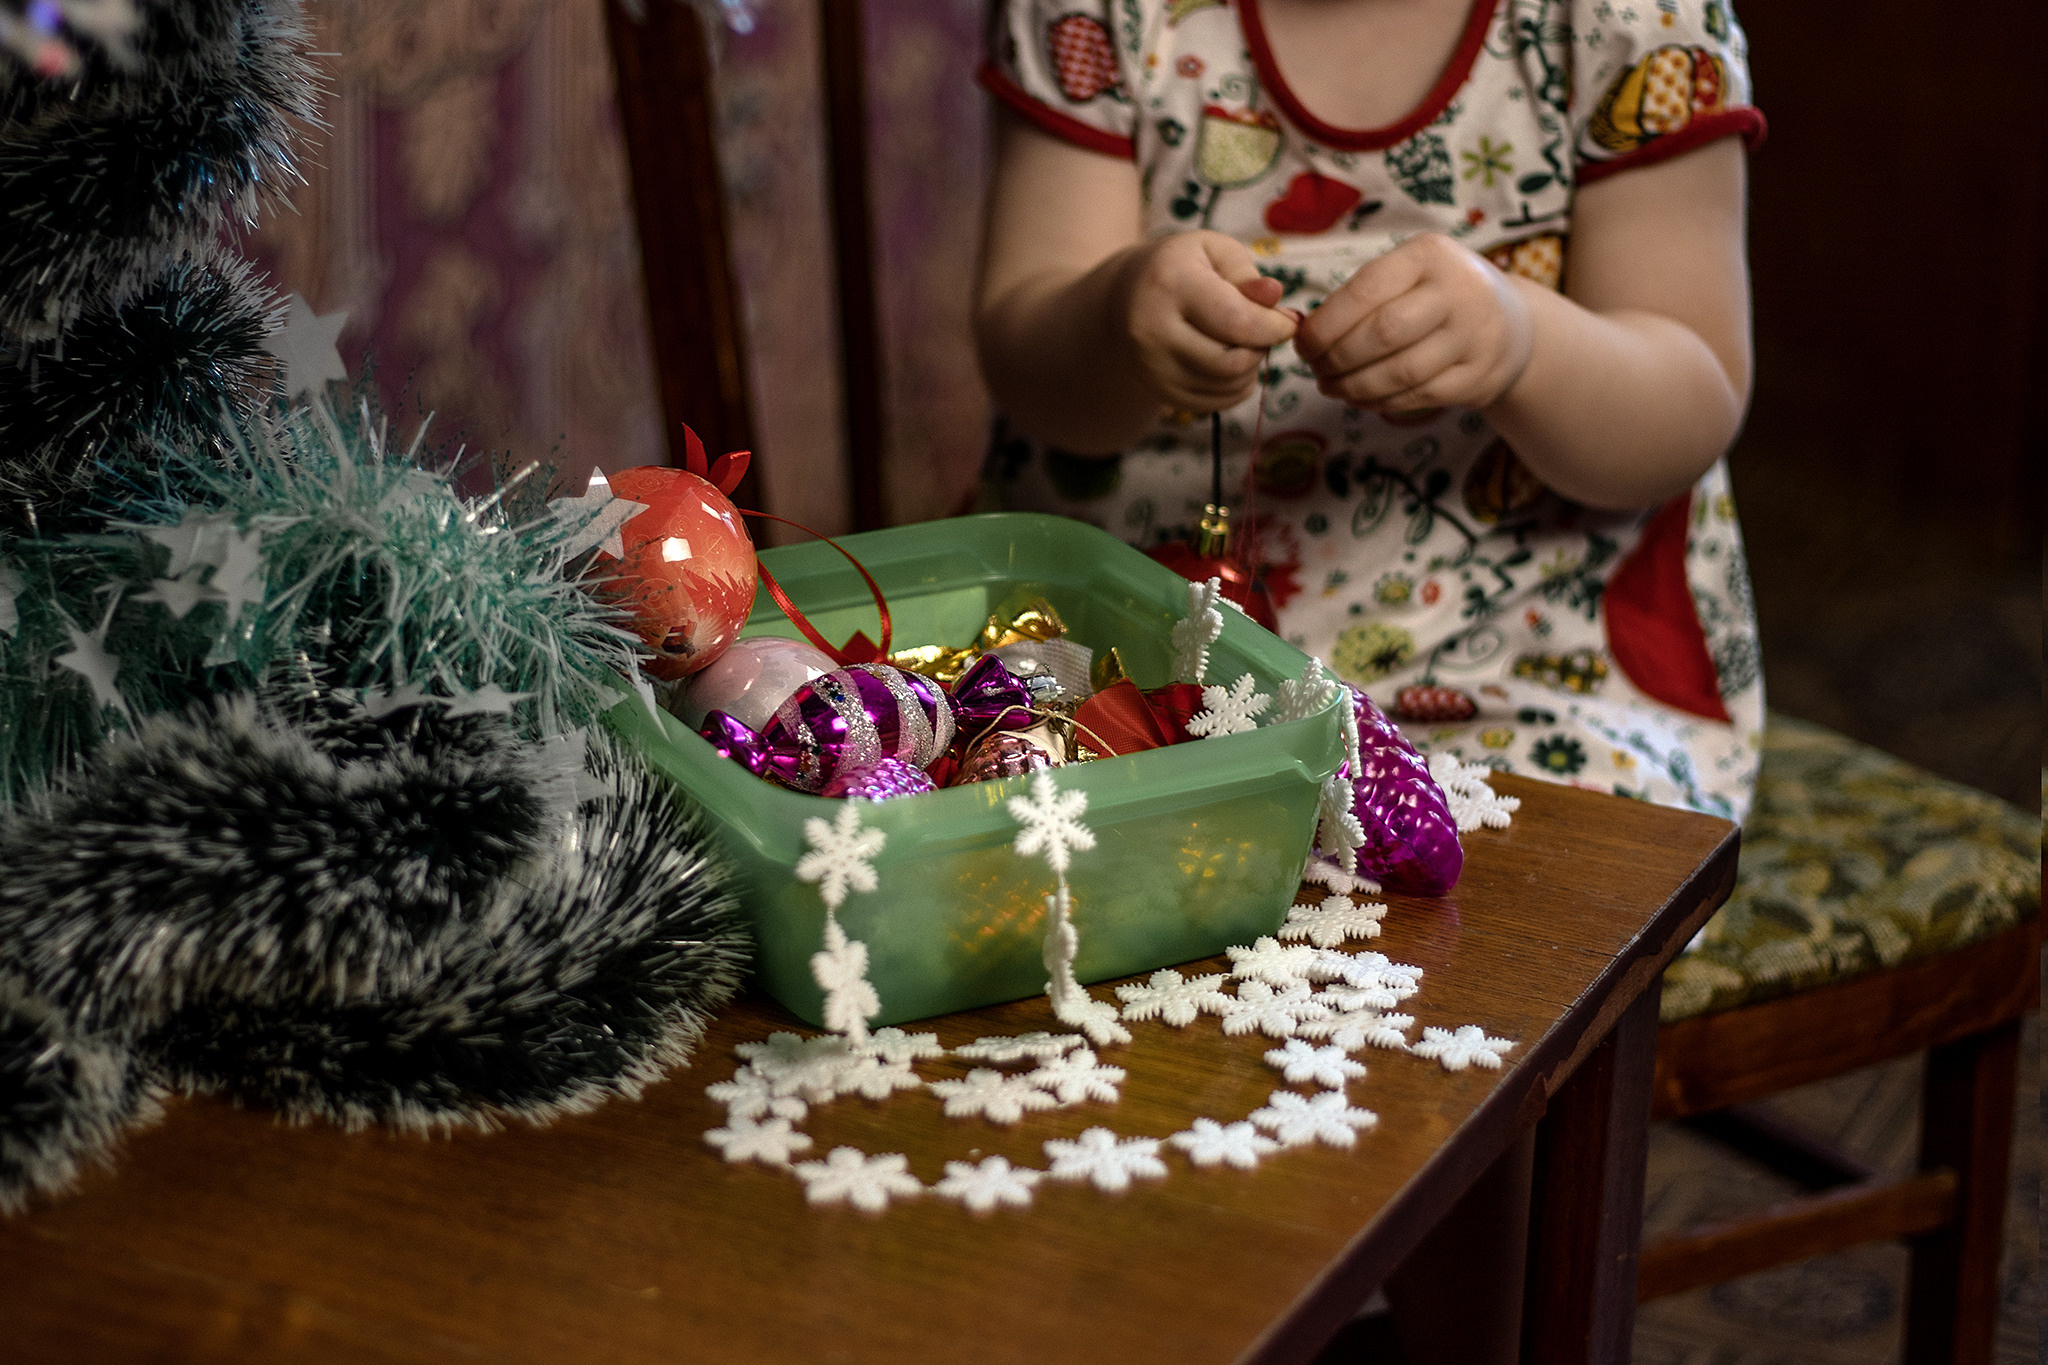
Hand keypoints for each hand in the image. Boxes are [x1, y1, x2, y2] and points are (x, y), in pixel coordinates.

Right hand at [1111, 230, 1298, 413]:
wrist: (1124, 299)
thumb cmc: (1180, 267)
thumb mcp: (1213, 251)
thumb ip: (1246, 273)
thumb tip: (1274, 298)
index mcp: (1171, 285)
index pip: (1236, 321)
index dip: (1274, 327)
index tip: (1289, 322)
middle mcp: (1153, 330)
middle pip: (1231, 362)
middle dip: (1261, 349)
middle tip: (1265, 332)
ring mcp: (1151, 367)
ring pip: (1224, 386)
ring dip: (1250, 370)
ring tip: (1247, 344)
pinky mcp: (1156, 390)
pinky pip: (1212, 403)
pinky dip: (1234, 389)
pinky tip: (1232, 365)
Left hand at [1294, 233, 1533, 414]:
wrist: (1511, 322)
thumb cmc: (1436, 295)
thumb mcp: (1409, 273)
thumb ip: (1361, 295)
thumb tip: (1303, 332)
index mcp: (1430, 255)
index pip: (1366, 290)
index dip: (1326, 324)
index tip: (1302, 344)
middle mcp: (1459, 291)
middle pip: (1382, 334)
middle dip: (1337, 358)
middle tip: (1315, 369)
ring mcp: (1474, 336)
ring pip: (1399, 372)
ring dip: (1353, 386)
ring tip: (1330, 387)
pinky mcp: (1479, 376)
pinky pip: (1417, 397)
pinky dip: (1379, 402)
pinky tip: (1359, 397)